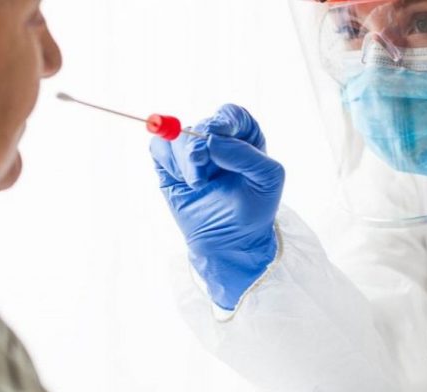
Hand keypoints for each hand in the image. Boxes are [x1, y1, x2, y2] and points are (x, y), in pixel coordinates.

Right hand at [150, 104, 284, 310]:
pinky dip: (169, 162)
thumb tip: (210, 140)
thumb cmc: (255, 209)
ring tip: (198, 184)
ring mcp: (191, 152)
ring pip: (177, 136)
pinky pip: (159, 148)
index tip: (214, 135)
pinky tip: (183, 181)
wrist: (230, 242)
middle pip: (201, 124)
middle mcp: (217, 140)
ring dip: (186, 161)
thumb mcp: (267, 179)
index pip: (231, 115)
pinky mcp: (170, 166)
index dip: (221, 120)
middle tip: (199, 165)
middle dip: (198, 145)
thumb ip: (245, 155)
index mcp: (244, 137)